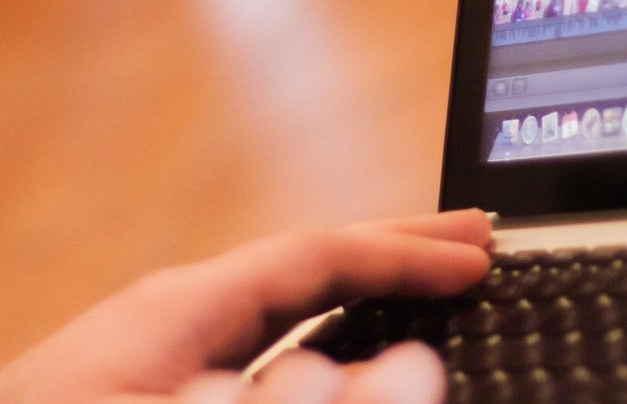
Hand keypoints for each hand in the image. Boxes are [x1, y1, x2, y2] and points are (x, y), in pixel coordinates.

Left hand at [0, 210, 492, 403]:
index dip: (406, 253)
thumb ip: (286, 402)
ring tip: (420, 285)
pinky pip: (252, 349)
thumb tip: (397, 371)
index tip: (482, 257)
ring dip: (358, 293)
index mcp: (184, 305)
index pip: (319, 256)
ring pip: (282, 310)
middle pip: (307, 264)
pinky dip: (312, 338)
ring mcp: (157, 354)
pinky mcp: (143, 388)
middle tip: (474, 239)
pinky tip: (330, 354)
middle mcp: (175, 317)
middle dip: (393, 250)